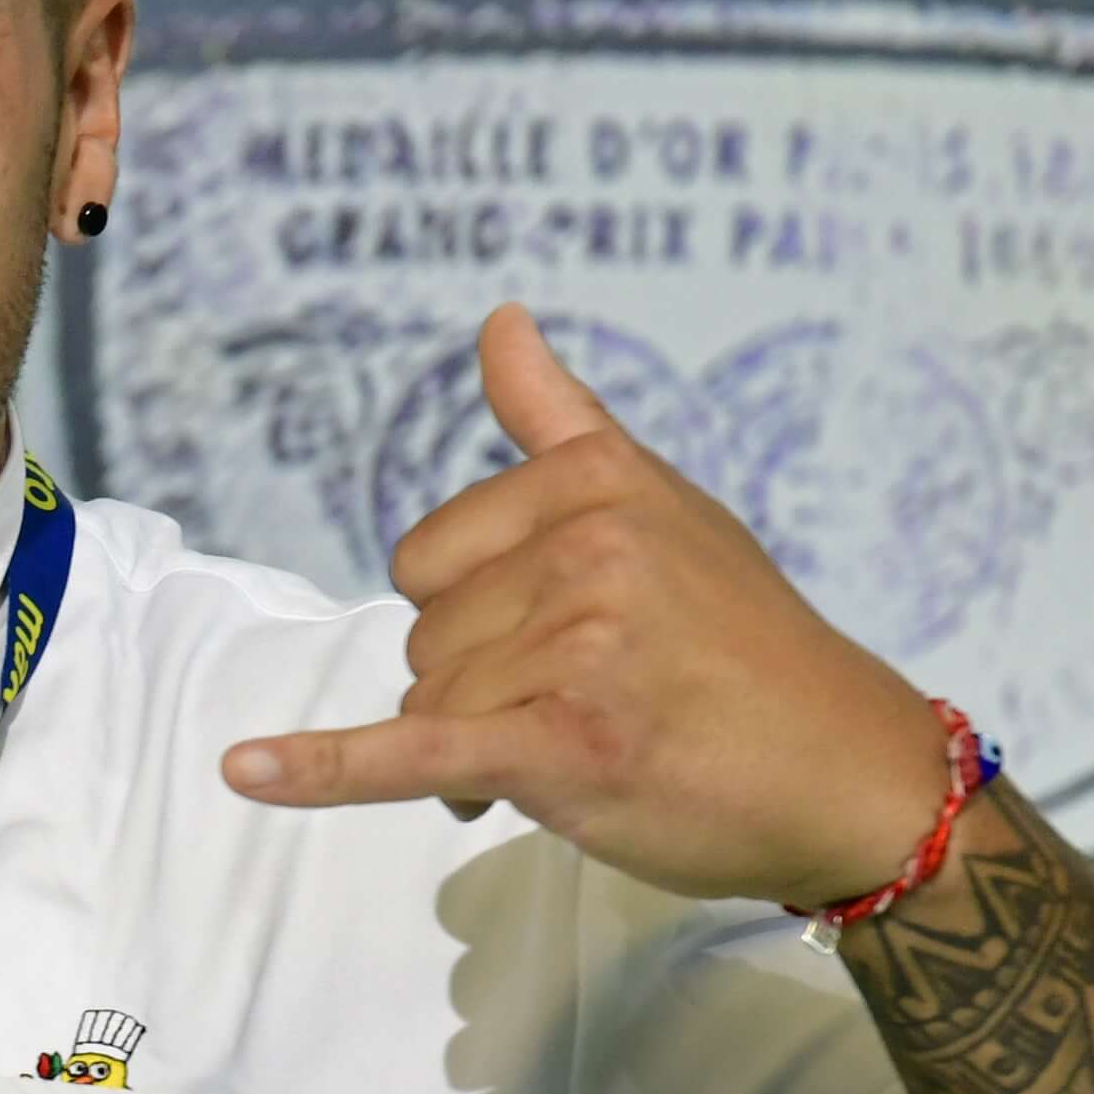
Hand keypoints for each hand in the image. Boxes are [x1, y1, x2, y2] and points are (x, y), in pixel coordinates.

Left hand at [217, 306, 962, 907]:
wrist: (846, 769)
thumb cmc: (745, 645)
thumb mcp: (661, 506)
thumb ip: (560, 425)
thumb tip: (498, 320)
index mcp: (594, 484)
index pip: (430, 557)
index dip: (478, 616)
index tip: (565, 636)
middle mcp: (586, 551)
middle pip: (424, 636)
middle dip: (482, 687)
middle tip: (592, 704)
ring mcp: (576, 648)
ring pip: (429, 705)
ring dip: (482, 749)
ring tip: (593, 750)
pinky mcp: (564, 745)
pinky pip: (412, 751)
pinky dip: (324, 771)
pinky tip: (246, 772)